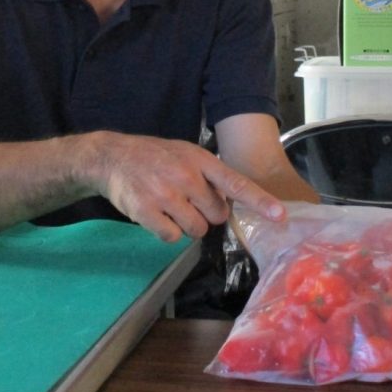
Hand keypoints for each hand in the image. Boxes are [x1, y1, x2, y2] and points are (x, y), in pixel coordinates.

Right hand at [89, 132, 285, 242]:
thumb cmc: (154, 156)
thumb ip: (209, 175)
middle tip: (187, 200)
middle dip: (207, 214)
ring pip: (197, 229)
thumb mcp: (186, 154)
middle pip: (217, 215)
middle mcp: (186, 176)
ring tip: (170, 206)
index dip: (260, 201)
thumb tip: (232, 202)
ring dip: (188, 225)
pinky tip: (157, 215)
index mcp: (200, 160)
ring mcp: (165, 194)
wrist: (112, 157)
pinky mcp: (146, 211)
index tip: (280, 215)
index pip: (236, 183)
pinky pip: (172, 237)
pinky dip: (168, 231)